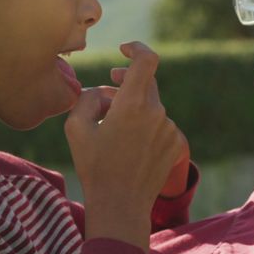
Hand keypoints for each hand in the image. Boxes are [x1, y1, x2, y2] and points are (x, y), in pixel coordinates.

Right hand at [64, 41, 188, 247]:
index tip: (124, 50)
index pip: (146, 60)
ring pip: (151, 107)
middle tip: (108, 92)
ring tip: (111, 130)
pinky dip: (146, 127)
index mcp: (133, 104)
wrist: (121, 205)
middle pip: (146, 84)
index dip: (136, 48)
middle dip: (126, 84)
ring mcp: (170, 128)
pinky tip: (130, 146)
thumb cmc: (94, 166)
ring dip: (133, 110)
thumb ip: (86, 98)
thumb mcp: (76, 128)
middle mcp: (157, 112)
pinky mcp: (177, 143)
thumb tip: (100, 92)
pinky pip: (160, 125)